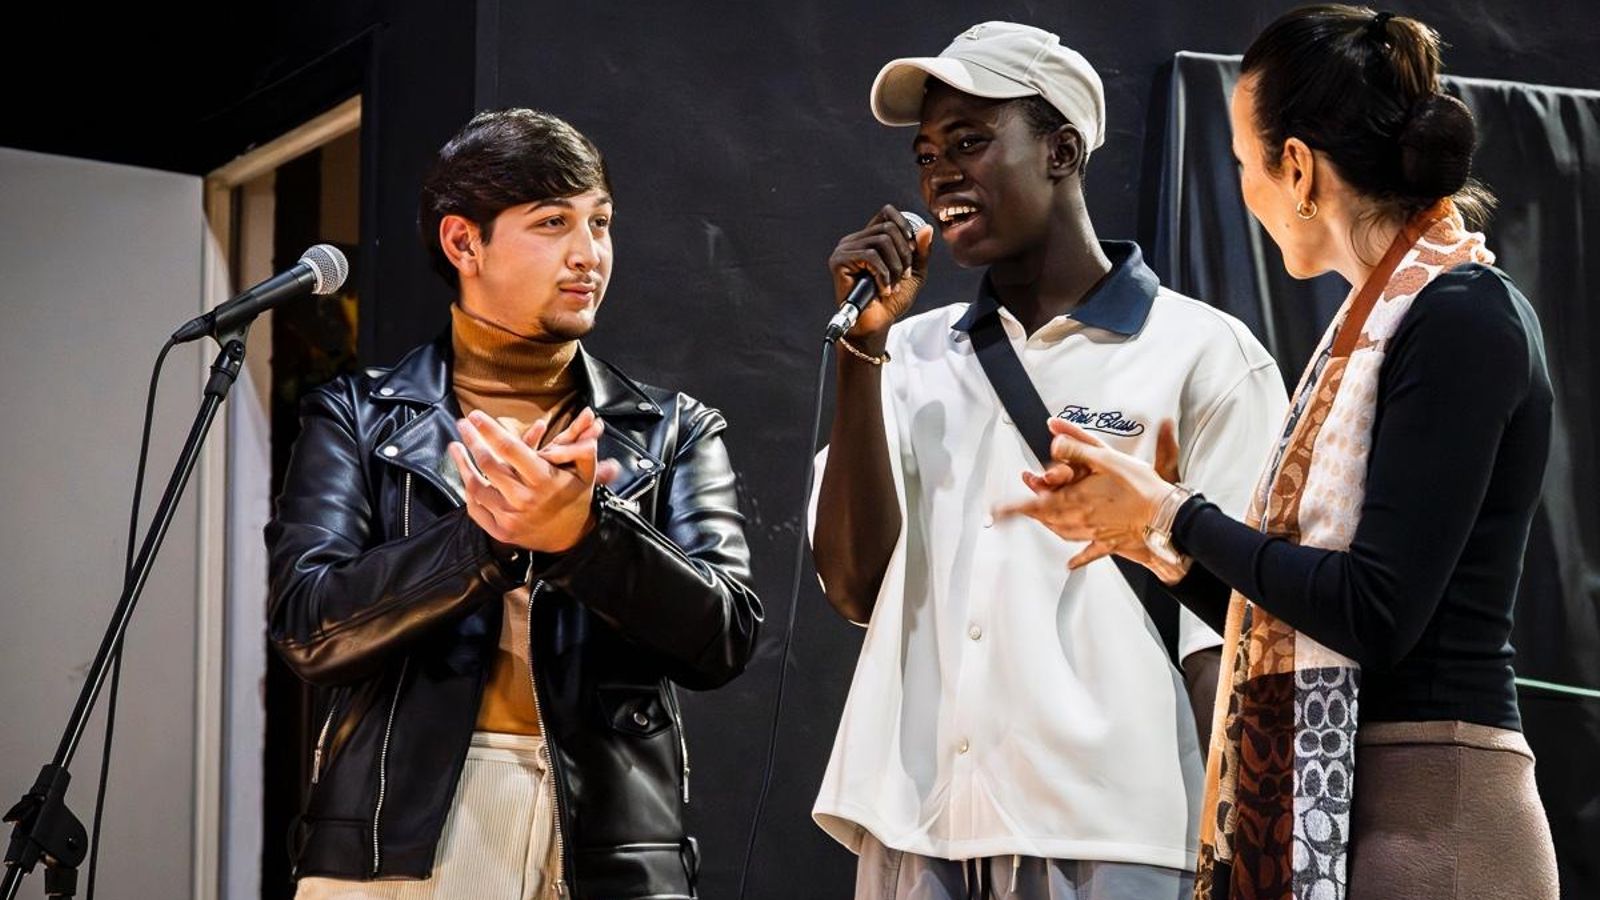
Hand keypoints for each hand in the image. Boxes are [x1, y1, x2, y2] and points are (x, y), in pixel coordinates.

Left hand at [447, 408, 609, 552]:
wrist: (572, 537)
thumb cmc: (576, 498)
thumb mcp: (586, 472)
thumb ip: (583, 447)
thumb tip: (590, 419)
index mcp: (544, 480)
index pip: (510, 449)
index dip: (490, 430)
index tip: (476, 415)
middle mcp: (524, 499)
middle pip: (488, 464)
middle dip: (473, 440)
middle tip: (463, 424)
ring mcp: (510, 517)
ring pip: (476, 487)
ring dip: (462, 464)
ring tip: (455, 446)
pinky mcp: (501, 531)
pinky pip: (476, 508)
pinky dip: (468, 491)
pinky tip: (465, 475)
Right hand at [826, 204, 933, 345]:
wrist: (876, 324)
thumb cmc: (891, 300)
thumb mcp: (914, 273)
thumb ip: (921, 251)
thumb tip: (926, 228)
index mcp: (869, 238)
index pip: (887, 213)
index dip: (904, 225)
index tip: (912, 249)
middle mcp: (854, 240)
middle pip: (888, 227)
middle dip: (904, 253)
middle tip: (904, 276)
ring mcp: (845, 249)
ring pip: (881, 240)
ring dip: (895, 267)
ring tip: (893, 285)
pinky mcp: (839, 261)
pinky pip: (870, 256)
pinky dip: (883, 275)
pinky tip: (882, 290)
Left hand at [997, 419, 1184, 579]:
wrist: (1166, 517)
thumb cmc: (1140, 487)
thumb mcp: (1106, 458)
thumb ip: (1076, 446)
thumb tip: (1053, 439)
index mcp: (1075, 500)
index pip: (1036, 504)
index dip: (1014, 507)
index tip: (998, 511)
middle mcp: (1079, 519)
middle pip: (1047, 519)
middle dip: (1032, 512)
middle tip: (1018, 509)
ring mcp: (1093, 533)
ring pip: (1062, 533)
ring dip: (1049, 526)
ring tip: (1040, 521)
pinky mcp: (1108, 542)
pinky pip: (1088, 552)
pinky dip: (1077, 557)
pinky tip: (1070, 564)